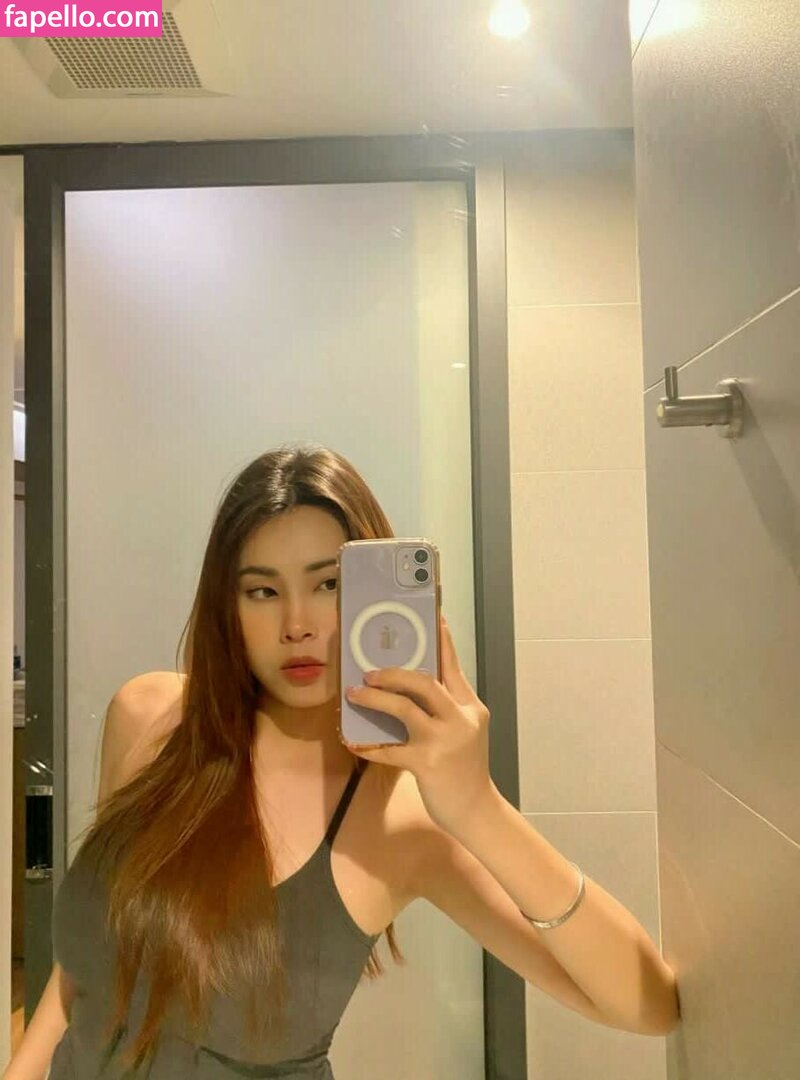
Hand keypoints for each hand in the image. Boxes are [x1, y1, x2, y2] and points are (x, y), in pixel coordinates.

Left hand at [344, 616, 492, 832]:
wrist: (476, 810)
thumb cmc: (465, 769)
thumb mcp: (466, 731)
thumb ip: (447, 708)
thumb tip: (410, 685)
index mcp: (470, 706)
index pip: (453, 665)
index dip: (442, 639)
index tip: (433, 615)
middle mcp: (460, 718)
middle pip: (424, 681)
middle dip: (393, 673)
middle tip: (369, 673)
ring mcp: (444, 740)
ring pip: (404, 708)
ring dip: (375, 699)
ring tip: (354, 695)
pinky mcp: (426, 763)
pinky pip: (388, 749)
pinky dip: (367, 744)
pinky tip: (352, 741)